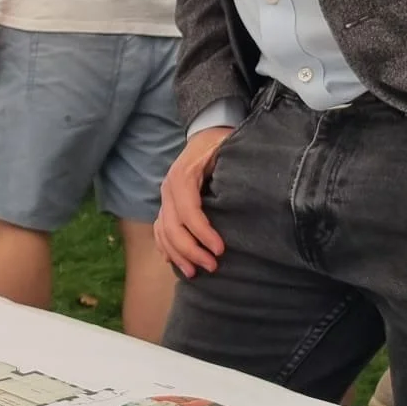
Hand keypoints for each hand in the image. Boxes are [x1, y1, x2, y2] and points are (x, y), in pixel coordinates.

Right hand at [153, 125, 234, 278]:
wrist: (205, 133)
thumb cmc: (221, 142)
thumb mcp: (228, 147)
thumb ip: (233, 166)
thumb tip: (247, 190)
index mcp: (183, 176)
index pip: (188, 211)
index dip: (202, 233)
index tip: (221, 250)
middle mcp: (168, 188)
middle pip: (172, 227)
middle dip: (191, 250)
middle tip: (213, 266)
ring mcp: (164, 198)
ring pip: (163, 232)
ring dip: (178, 255)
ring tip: (195, 272)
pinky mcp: (166, 206)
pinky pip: (159, 231)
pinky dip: (166, 248)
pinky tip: (176, 262)